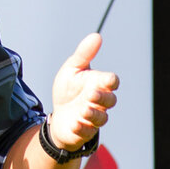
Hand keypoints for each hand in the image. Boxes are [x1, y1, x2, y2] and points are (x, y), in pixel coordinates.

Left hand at [49, 32, 118, 151]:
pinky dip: (82, 128)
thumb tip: (96, 36)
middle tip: (91, 93)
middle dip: (102, 97)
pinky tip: (74, 123)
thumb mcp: (73, 69)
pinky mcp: (84, 131)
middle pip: (110, 100)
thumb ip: (84, 54)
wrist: (58, 114)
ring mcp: (93, 118)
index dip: (111, 81)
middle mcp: (99, 102)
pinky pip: (86, 132)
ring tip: (83, 110)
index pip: (111, 82)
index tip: (107, 80)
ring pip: (101, 118)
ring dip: (93, 114)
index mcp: (98, 85)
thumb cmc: (69, 90)